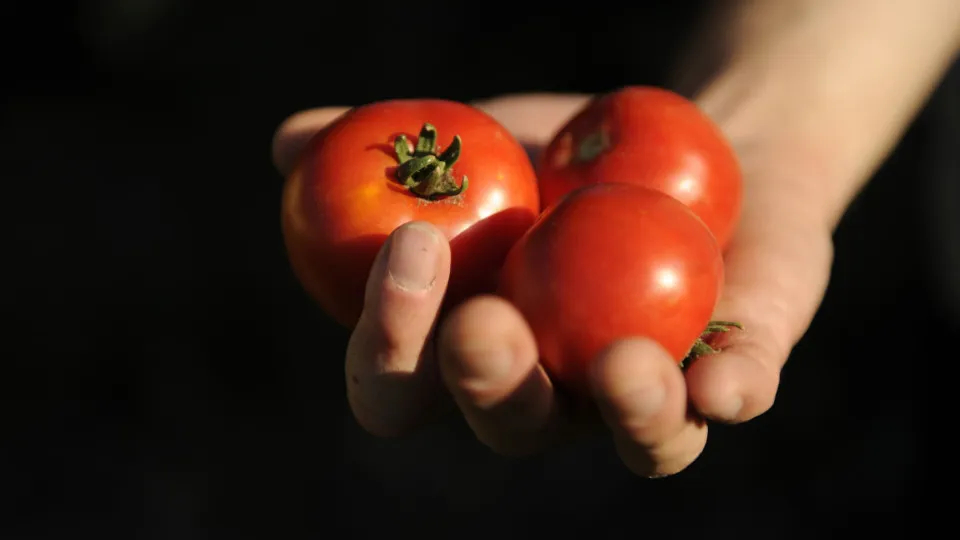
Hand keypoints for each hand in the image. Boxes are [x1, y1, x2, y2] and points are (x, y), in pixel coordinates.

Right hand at [271, 94, 833, 476]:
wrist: (700, 142)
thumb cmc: (566, 157)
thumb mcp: (476, 139)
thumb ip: (391, 148)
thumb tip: (289, 141)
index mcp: (472, 352)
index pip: (402, 385)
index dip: (388, 344)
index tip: (407, 246)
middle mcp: (557, 391)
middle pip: (508, 423)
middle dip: (487, 381)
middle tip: (481, 321)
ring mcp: (648, 389)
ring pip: (636, 439)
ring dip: (624, 411)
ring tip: (620, 364)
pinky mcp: (738, 366)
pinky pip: (736, 395)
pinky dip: (729, 394)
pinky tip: (722, 380)